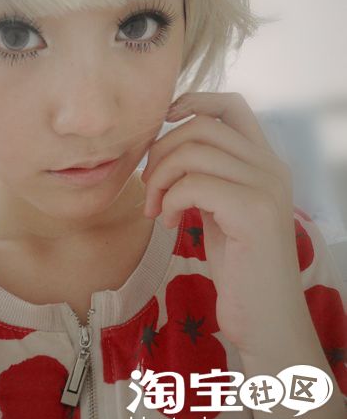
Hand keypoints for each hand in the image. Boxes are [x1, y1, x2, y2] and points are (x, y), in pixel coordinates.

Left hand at [141, 91, 311, 356]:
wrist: (265, 318)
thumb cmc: (238, 264)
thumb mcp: (222, 207)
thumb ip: (208, 173)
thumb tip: (165, 143)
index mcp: (265, 161)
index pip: (232, 105)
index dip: (194, 101)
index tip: (164, 120)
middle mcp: (271, 166)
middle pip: (201, 126)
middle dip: (161, 151)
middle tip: (148, 187)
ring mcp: (266, 187)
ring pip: (193, 152)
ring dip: (159, 178)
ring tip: (155, 208)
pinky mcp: (254, 212)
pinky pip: (193, 184)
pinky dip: (169, 200)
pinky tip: (168, 223)